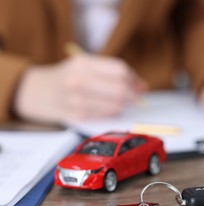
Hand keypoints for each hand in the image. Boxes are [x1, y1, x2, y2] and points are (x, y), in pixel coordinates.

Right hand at [14, 54, 146, 123]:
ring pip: (116, 105)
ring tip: (120, 102)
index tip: (140, 86)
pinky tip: (108, 107)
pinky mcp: (77, 116)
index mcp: (83, 63)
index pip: (120, 70)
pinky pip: (106, 115)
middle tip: (136, 97)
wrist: (36, 92)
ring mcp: (77, 100)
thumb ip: (112, 71)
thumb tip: (140, 86)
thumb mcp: (84, 64)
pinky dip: (112, 112)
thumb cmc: (66, 77)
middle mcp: (79, 81)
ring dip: (124, 105)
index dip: (134, 79)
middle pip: (120, 89)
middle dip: (133, 95)